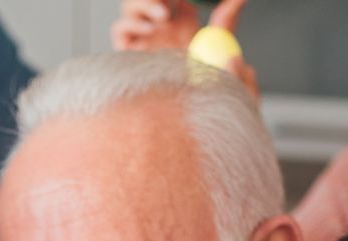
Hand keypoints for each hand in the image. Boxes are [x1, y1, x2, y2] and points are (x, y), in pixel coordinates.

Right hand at [111, 0, 259, 97]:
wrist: (189, 121)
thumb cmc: (207, 91)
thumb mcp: (221, 50)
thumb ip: (227, 20)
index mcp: (183, 28)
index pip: (177, 1)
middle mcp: (159, 33)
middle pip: (150, 0)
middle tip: (168, 2)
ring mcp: (142, 42)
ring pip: (131, 8)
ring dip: (144, 4)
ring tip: (163, 15)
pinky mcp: (127, 55)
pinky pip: (120, 30)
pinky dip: (131, 23)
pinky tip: (150, 30)